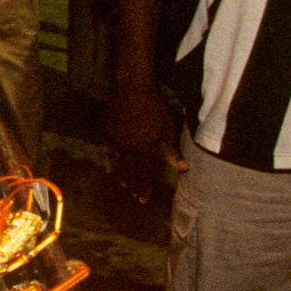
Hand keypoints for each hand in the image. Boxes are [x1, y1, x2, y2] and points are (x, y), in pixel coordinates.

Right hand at [104, 83, 186, 203]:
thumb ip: (172, 150)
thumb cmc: (155, 108)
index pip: (144, 174)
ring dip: (121, 176)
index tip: (143, 200)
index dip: (144, 187)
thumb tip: (183, 169)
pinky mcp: (106, 133)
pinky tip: (107, 166)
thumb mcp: (168, 128)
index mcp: (145, 150)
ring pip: (117, 164)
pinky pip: (106, 151)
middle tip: (133, 196)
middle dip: (133, 185)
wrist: (133, 90)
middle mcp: (128, 150)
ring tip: (123, 186)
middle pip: (130, 172)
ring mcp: (116, 142)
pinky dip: (108, 160)